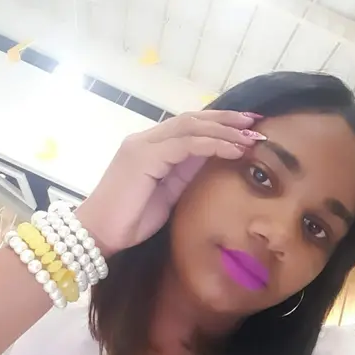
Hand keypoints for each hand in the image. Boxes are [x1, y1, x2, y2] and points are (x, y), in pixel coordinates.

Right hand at [76, 111, 263, 255]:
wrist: (99, 234)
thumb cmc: (130, 220)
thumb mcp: (167, 194)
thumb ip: (184, 173)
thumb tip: (211, 160)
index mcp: (151, 147)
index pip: (189, 127)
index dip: (218, 125)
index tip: (246, 129)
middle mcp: (146, 139)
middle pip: (192, 119)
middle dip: (226, 120)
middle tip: (255, 122)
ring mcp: (143, 145)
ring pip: (191, 127)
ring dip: (224, 130)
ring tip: (251, 136)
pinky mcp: (144, 156)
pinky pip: (186, 144)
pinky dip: (213, 144)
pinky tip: (234, 149)